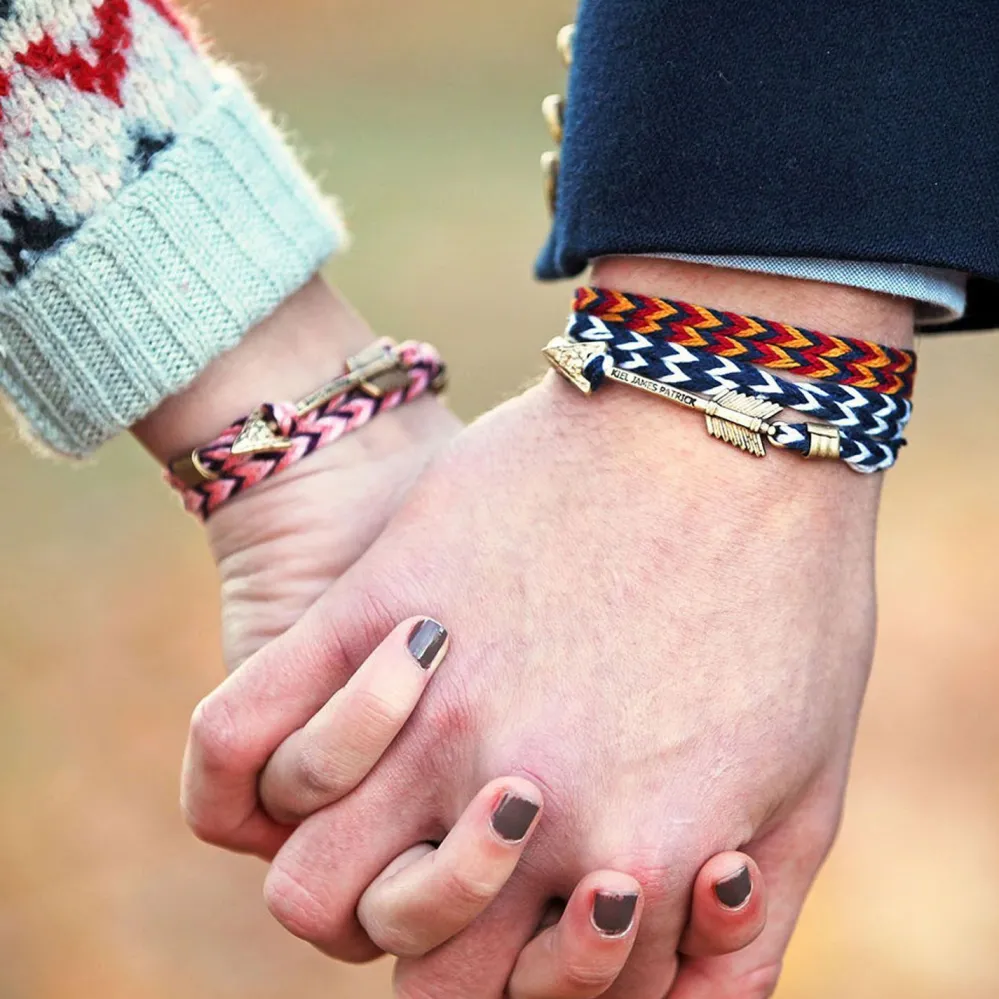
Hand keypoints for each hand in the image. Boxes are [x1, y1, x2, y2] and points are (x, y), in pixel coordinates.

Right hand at [181, 262, 911, 995]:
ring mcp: (428, 712)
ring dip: (339, 853)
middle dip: (425, 929)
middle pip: (401, 954)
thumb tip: (674, 996)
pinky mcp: (372, 609)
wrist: (727, 416)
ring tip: (401, 773)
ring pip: (305, 876)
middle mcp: (507, 810)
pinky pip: (241, 733)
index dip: (507, 973)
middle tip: (456, 850)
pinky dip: (239, 769)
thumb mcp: (802, 787)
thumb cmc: (786, 592)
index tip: (526, 910)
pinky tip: (294, 734)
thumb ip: (739, 929)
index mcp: (618, 867)